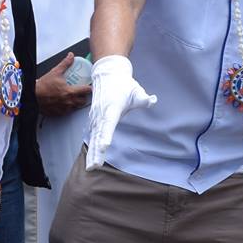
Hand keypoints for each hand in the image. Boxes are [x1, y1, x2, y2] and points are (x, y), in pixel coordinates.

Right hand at [35, 51, 92, 116]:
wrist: (32, 95)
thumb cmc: (42, 86)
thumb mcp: (55, 72)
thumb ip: (65, 63)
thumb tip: (71, 56)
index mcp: (70, 92)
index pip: (86, 91)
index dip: (90, 88)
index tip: (90, 86)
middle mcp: (69, 102)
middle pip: (83, 101)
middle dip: (84, 96)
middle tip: (81, 92)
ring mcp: (64, 109)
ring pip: (76, 107)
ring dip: (77, 102)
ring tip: (73, 97)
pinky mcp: (59, 113)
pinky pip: (68, 112)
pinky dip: (69, 108)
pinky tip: (65, 102)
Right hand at [84, 54, 154, 169]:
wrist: (108, 74)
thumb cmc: (124, 85)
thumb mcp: (136, 90)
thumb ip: (143, 98)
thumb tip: (152, 100)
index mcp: (112, 108)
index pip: (108, 124)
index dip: (106, 136)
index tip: (104, 147)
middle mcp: (101, 114)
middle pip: (98, 135)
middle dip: (96, 151)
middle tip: (94, 167)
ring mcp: (96, 117)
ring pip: (93, 137)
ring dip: (91, 153)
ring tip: (90, 167)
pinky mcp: (94, 119)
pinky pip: (91, 135)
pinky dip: (90, 147)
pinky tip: (90, 159)